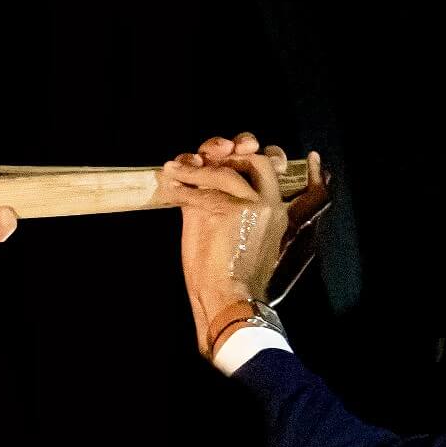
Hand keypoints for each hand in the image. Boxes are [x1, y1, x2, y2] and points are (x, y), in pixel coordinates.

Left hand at [160, 134, 325, 354]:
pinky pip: (200, 187)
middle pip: (252, 159)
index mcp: (278, 211)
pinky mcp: (229, 207)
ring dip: (193, 167)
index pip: (272, 167)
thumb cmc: (230, 277)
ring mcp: (251, 203)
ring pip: (223, 169)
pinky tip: (167, 184)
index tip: (241, 146)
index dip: (259, 152)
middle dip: (226, 151)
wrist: (228, 300)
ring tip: (173, 168)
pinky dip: (179, 184)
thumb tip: (201, 179)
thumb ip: (229, 204)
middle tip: (203, 156)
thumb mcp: (239, 236)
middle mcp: (269, 203)